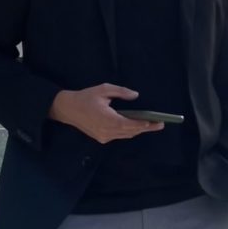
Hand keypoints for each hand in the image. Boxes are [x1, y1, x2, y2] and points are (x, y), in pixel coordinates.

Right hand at [48, 84, 164, 143]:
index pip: (129, 124)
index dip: (143, 124)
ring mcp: (103, 137)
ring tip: (152, 125)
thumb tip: (135, 95)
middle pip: (130, 132)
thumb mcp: (103, 89)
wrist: (67, 109)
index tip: (155, 122)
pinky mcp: (101, 138)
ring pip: (125, 135)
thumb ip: (121, 92)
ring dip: (138, 130)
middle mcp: (106, 131)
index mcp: (107, 119)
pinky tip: (136, 126)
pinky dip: (128, 131)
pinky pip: (118, 136)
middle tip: (160, 124)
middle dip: (145, 128)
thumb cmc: (86, 97)